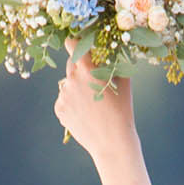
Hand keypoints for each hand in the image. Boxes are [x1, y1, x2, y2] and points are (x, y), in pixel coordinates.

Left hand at [52, 44, 135, 158]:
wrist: (112, 143)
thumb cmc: (122, 111)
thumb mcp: (124, 82)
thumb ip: (115, 62)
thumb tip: (112, 48)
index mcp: (87, 69)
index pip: (72, 43)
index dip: (75, 42)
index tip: (79, 44)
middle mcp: (71, 79)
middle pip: (71, 63)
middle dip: (80, 68)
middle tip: (94, 81)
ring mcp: (63, 95)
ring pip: (67, 83)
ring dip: (77, 87)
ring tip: (93, 104)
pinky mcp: (59, 109)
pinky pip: (64, 99)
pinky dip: (72, 103)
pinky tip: (85, 113)